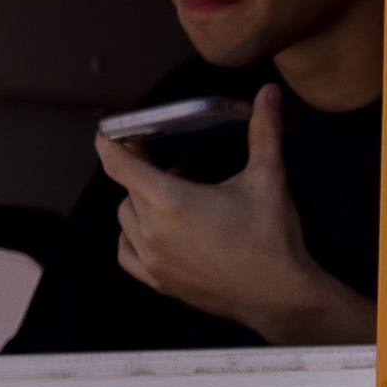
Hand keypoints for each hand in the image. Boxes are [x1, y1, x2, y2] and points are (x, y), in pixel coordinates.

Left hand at [97, 86, 371, 345]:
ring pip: (126, 220)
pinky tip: (153, 231)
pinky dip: (132, 236)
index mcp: (171, 201)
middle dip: (142, 173)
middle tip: (167, 164)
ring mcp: (152, 259)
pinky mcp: (158, 281)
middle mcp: (151, 230)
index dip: (110, 144)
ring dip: (141, 203)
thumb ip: (264, 133)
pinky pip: (126, 252)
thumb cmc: (271, 237)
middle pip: (127, 190)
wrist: (278, 293)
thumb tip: (269, 92)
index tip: (108, 132)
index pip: (119, 165)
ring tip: (172, 197)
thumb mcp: (268, 179)